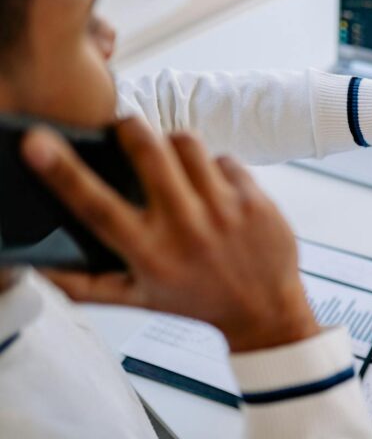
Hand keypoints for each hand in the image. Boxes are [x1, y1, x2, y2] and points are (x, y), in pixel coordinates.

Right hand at [21, 117, 318, 352]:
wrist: (265, 311)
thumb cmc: (196, 301)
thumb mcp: (136, 299)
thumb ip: (83, 284)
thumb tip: (38, 265)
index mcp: (149, 252)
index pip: (96, 206)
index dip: (62, 171)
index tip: (38, 143)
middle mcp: (185, 227)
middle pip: (148, 151)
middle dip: (130, 128)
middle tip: (124, 128)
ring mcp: (224, 209)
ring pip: (187, 143)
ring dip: (172, 144)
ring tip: (171, 161)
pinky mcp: (254, 199)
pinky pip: (223, 158)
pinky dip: (213, 167)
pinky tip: (213, 188)